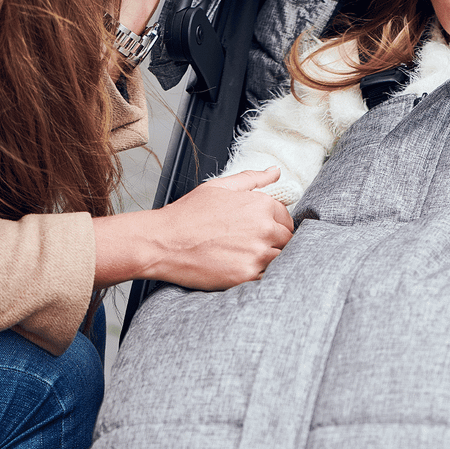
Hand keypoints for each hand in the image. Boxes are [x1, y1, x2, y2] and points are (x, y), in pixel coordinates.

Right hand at [93, 168, 293, 290]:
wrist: (162, 242)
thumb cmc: (187, 214)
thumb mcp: (219, 187)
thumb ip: (252, 179)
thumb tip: (275, 171)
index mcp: (260, 205)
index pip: (286, 218)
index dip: (275, 224)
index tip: (260, 230)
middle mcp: (264, 228)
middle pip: (287, 239)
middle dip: (275, 242)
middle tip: (251, 246)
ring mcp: (257, 254)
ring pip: (281, 259)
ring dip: (269, 259)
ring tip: (245, 258)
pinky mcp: (247, 275)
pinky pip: (267, 277)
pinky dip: (259, 275)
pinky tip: (241, 269)